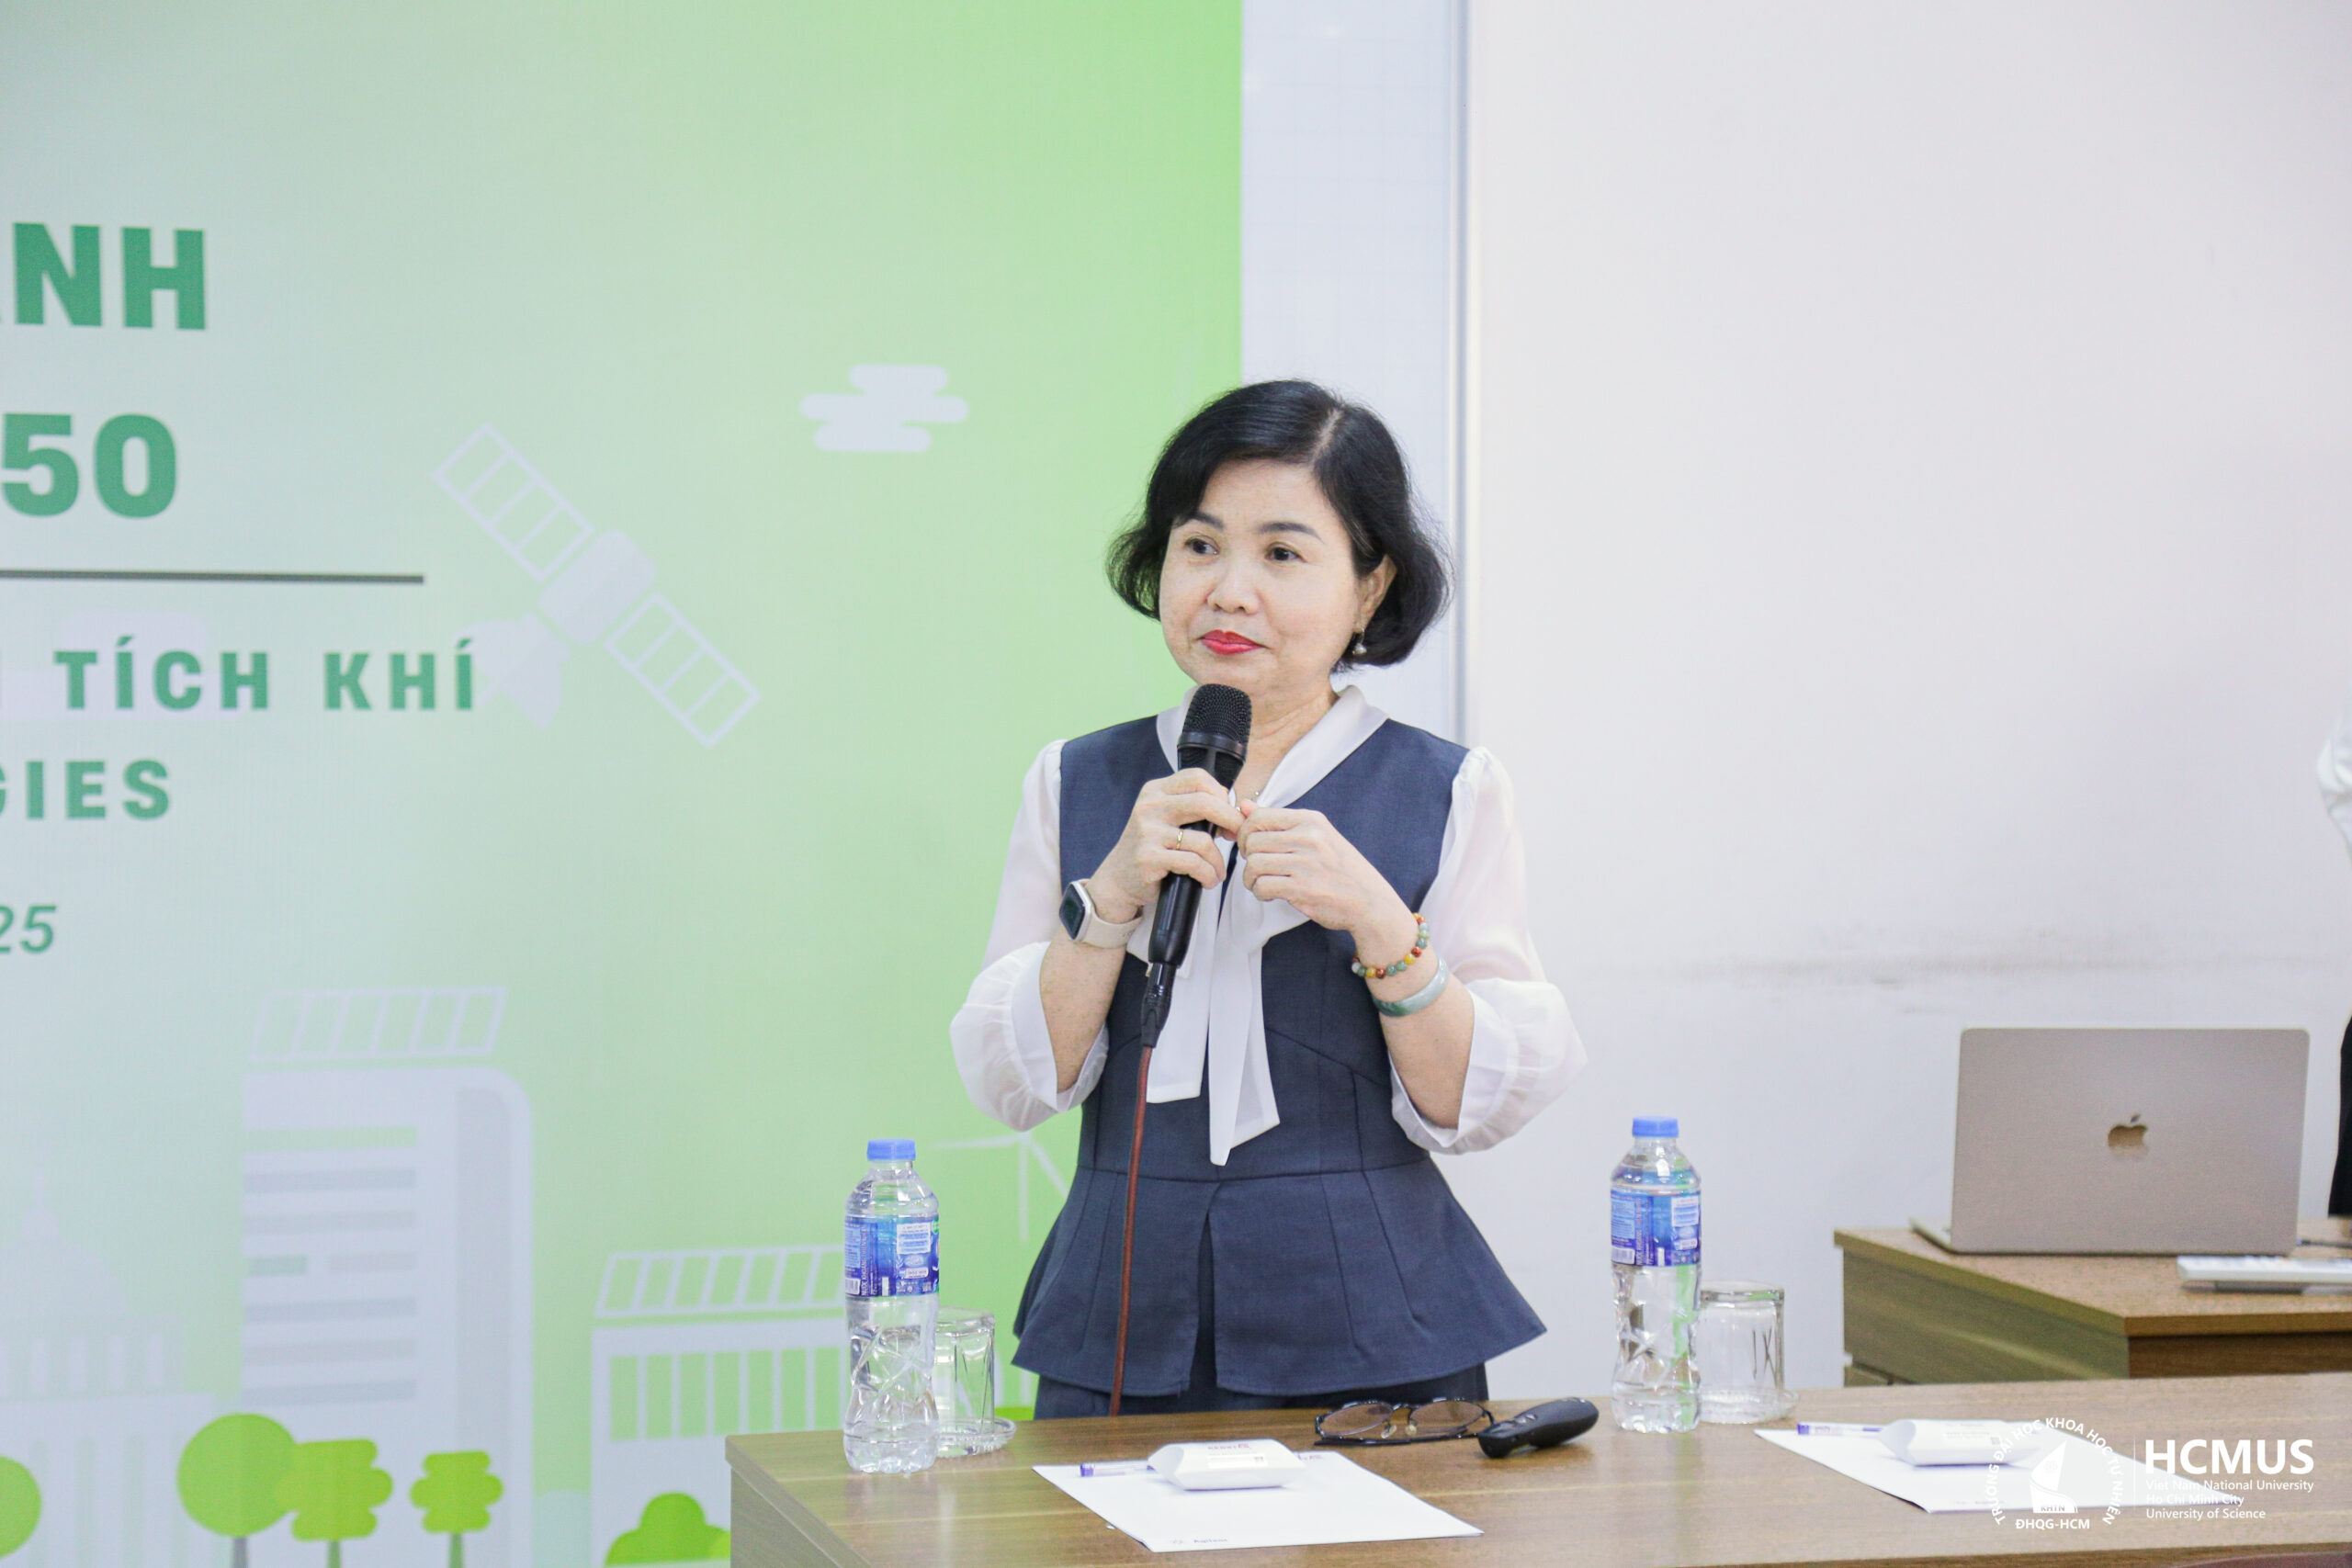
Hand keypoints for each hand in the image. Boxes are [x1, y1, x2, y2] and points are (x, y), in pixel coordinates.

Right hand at [1086, 768, 1246, 923]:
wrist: (1118, 878)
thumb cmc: (1151, 847)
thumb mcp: (1165, 818)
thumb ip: (1192, 808)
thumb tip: (1231, 805)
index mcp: (1156, 790)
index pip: (1197, 777)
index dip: (1221, 793)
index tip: (1228, 812)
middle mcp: (1150, 806)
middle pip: (1205, 802)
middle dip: (1231, 820)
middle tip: (1237, 836)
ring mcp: (1147, 832)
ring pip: (1203, 841)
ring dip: (1218, 861)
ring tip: (1217, 871)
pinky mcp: (1148, 857)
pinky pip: (1193, 863)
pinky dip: (1208, 875)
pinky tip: (1206, 880)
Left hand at [1234, 802, 1417, 959]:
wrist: (1370, 901)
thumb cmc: (1341, 870)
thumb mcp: (1316, 837)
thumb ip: (1279, 822)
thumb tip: (1243, 805)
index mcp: (1311, 820)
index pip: (1259, 816)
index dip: (1246, 833)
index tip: (1251, 847)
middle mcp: (1309, 837)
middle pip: (1252, 841)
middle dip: (1248, 858)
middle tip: (1259, 869)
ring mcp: (1306, 863)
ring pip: (1253, 864)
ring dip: (1252, 879)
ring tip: (1264, 884)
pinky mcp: (1303, 888)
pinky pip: (1262, 886)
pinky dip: (1260, 893)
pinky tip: (1271, 895)